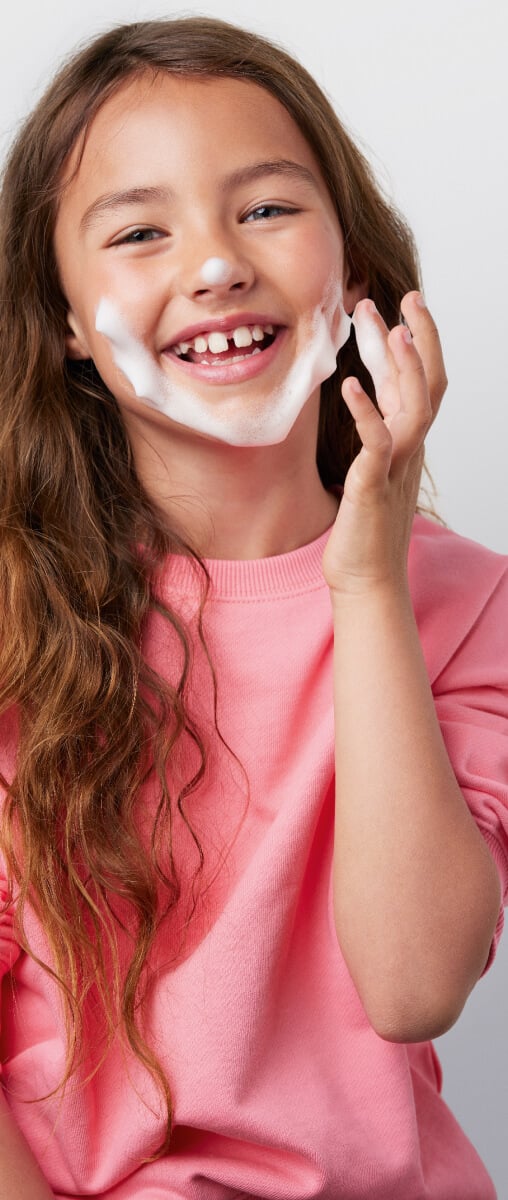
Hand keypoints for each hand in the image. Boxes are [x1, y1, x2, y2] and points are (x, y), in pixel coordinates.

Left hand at [322, 292, 446, 596]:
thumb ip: (372, 433)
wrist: (364, 581)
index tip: (394, 307)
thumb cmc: (361, 529)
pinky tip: (349, 386)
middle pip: (428, 385)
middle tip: (403, 298)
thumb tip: (363, 398)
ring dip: (405, 367)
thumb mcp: (368, 469)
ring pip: (414, 408)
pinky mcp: (374, 488)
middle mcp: (408, 451)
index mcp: (406, 444)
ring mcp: (395, 469)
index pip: (418, 383)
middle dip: (419, 338)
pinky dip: (366, 414)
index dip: (411, 343)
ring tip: (392, 329)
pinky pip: (376, 446)